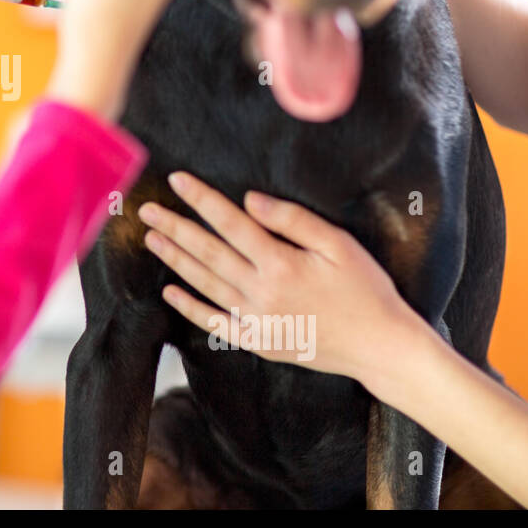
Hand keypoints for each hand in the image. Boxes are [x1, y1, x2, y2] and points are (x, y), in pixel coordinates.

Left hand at [139, 170, 426, 384]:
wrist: (380, 347)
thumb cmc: (366, 290)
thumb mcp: (339, 245)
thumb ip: (293, 220)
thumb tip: (250, 200)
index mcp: (281, 263)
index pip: (230, 223)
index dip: (201, 199)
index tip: (176, 181)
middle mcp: (261, 292)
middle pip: (208, 252)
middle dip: (175, 227)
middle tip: (147, 209)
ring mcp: (256, 320)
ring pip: (205, 284)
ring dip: (176, 260)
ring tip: (151, 239)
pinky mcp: (258, 342)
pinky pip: (214, 323)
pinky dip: (190, 307)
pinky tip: (169, 291)